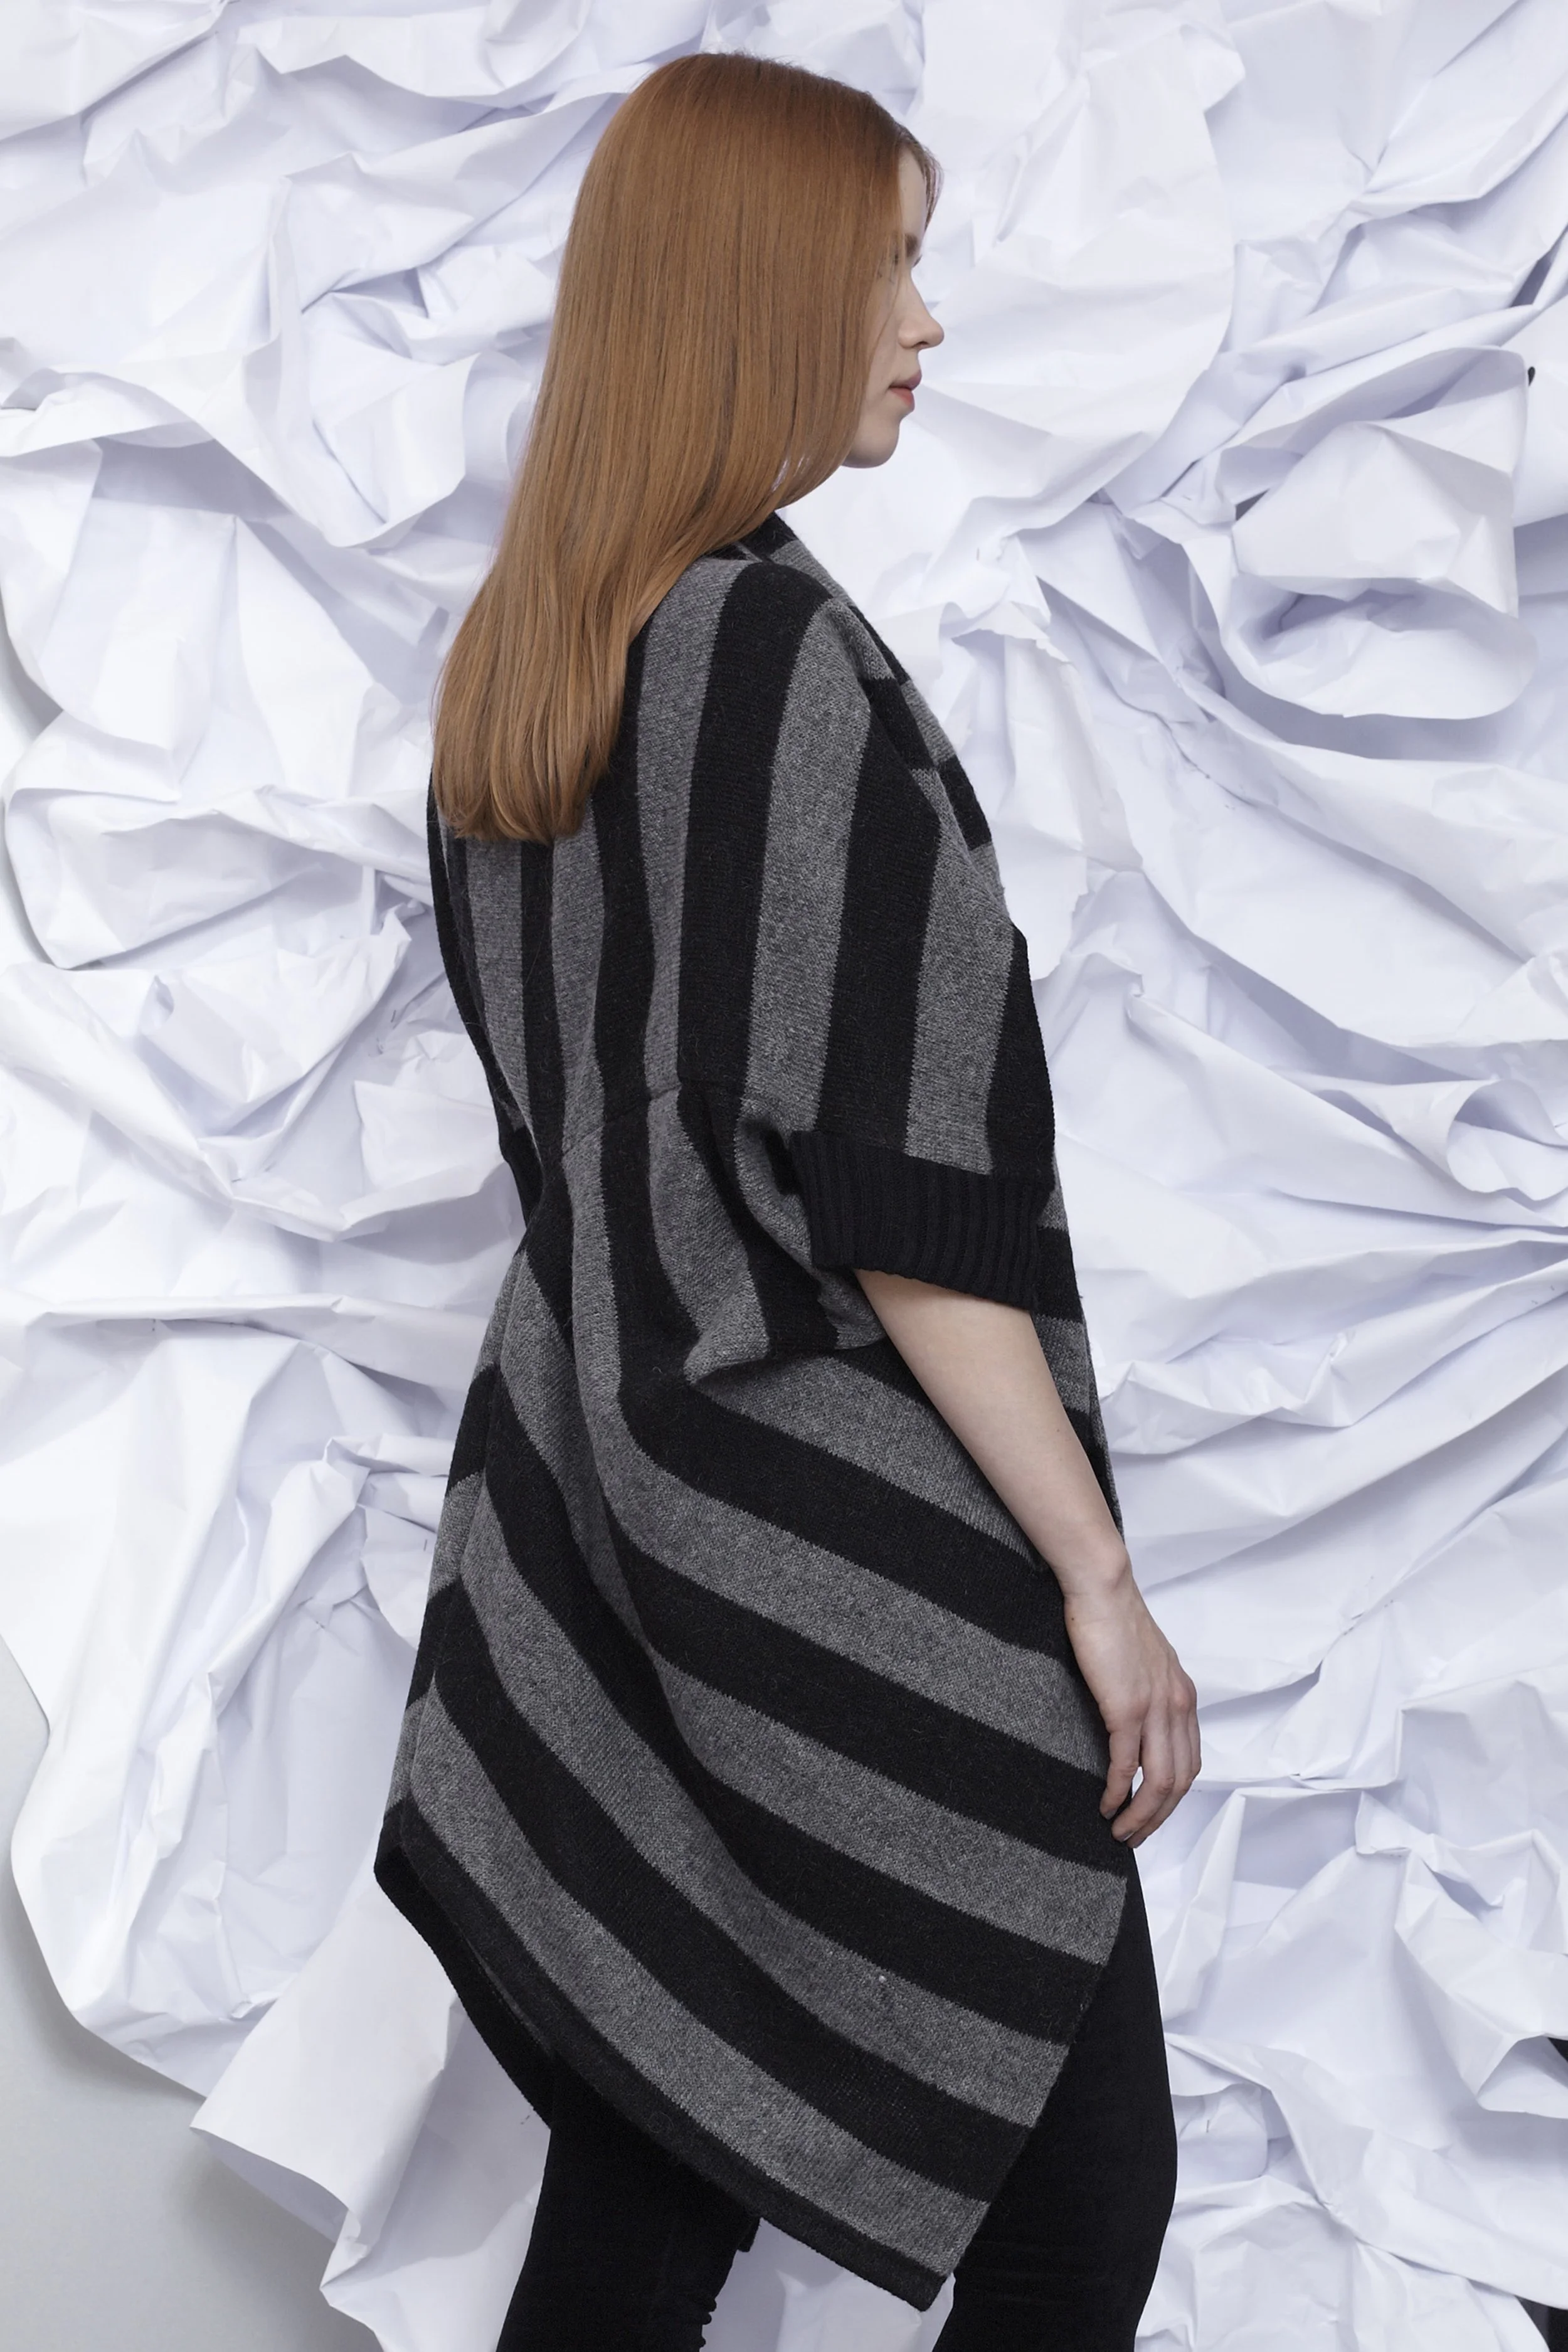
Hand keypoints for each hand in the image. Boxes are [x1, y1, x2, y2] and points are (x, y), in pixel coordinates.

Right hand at [1061, 1565, 1199, 1845]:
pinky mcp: (1126, 1707)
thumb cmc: (1114, 1618)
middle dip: (1159, 1819)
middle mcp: (1178, 1707)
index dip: (1172, 1798)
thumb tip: (1132, 1722)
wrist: (1103, 1588)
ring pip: (1159, 1782)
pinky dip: (1117, 1791)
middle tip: (1133, 1837)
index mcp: (1183, 1697)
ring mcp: (1155, 1708)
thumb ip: (1148, 1693)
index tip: (1151, 1815)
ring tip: (1119, 1833)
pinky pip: (1126, 1763)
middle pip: (1180, 1782)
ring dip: (1140, 1815)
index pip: (1190, 1763)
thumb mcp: (1144, 1662)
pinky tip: (1106, 1805)